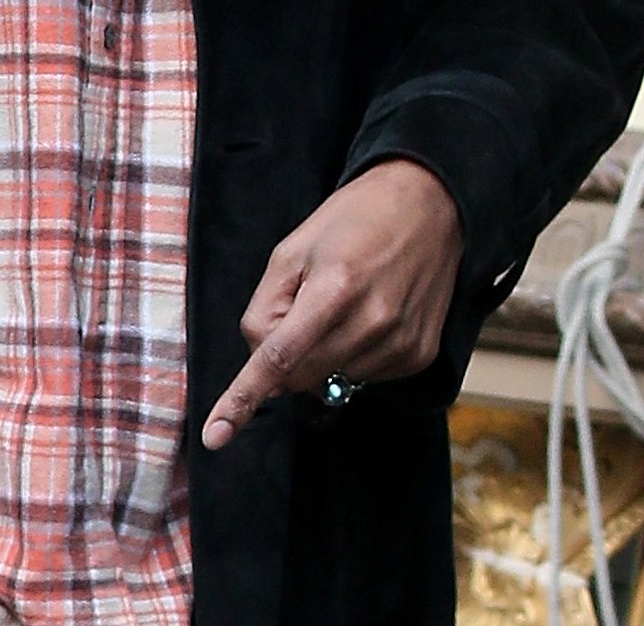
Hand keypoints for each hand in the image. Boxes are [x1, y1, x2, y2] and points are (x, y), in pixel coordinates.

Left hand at [201, 158, 463, 450]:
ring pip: (330, 382)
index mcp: (334, 289)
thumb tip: (262, 364)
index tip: (215, 437)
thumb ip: (266, 308)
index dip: (242, 399)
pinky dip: (350, 356)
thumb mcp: (292, 250)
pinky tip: (364, 317)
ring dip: (319, 355)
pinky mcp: (420, 356)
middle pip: (300, 376)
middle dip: (283, 355)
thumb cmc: (351, 222)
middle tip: (297, 307)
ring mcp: (401, 344)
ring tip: (341, 303)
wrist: (428, 207)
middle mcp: (372, 323)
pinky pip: (363, 378)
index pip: (278, 359)